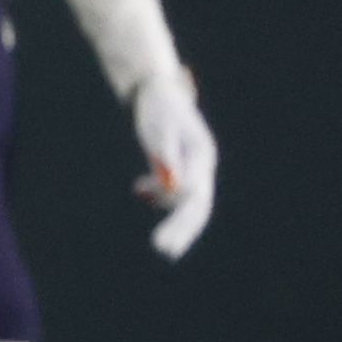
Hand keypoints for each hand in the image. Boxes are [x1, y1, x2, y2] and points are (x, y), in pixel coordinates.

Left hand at [133, 69, 216, 260]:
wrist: (156, 90)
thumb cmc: (157, 108)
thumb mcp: (158, 130)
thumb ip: (165, 156)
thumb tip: (171, 185)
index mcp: (202, 155)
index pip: (194, 196)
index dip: (179, 220)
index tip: (163, 239)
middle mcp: (202, 163)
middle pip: (196, 203)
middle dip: (181, 229)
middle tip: (163, 251)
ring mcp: (192, 165)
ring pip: (185, 199)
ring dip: (170, 216)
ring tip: (160, 241)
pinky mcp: (178, 164)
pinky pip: (173, 188)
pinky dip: (158, 194)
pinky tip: (139, 189)